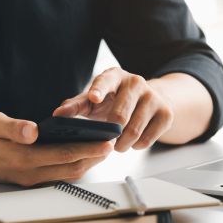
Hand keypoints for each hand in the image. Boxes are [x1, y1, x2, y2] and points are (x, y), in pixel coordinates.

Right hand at [0, 111, 113, 185]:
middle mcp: (29, 173)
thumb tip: (33, 130)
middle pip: (70, 168)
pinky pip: (58, 175)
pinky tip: (81, 154)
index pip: (63, 154)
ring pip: (66, 174)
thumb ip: (12, 127)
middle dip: (94, 157)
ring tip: (102, 149)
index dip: (87, 148)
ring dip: (86, 163)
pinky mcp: (29, 178)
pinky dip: (73, 165)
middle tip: (112, 144)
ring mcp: (29, 179)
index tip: (106, 141)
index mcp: (22, 159)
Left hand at [53, 67, 173, 151]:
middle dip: (111, 134)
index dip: (99, 89)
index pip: (106, 80)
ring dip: (122, 144)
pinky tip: (133, 141)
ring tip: (118, 144)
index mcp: (115, 76)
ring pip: (134, 130)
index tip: (93, 98)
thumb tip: (57, 115)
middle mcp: (136, 82)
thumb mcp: (94, 100)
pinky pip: (148, 139)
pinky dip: (137, 146)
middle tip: (107, 141)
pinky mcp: (166, 113)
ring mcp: (153, 97)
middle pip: (121, 115)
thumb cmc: (115, 100)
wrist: (149, 100)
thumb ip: (76, 105)